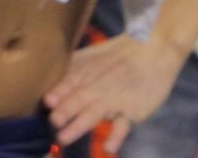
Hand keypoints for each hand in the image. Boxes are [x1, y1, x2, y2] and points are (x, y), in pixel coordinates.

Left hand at [44, 32, 185, 151]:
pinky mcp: (132, 110)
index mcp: (86, 71)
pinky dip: (116, 137)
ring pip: (94, 113)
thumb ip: (71, 68)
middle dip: (64, 110)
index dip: (57, 92)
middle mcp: (97, 85)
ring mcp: (115, 99)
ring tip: (64, 137)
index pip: (68, 82)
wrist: (152, 49)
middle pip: (78, 99)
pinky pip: (123, 125)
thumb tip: (46, 80)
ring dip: (78, 126)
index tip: (45, 101)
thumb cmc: (117, 55)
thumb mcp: (91, 56)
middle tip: (52, 121)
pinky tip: (109, 149)